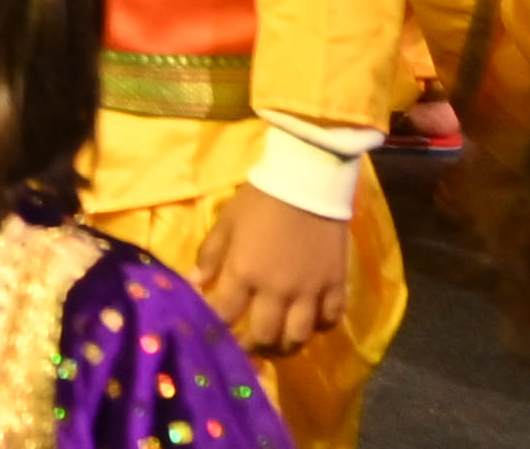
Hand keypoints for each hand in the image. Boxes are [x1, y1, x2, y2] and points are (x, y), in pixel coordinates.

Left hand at [194, 185, 354, 363]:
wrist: (307, 182)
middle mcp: (277, 290)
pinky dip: (321, 327)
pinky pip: (331, 320)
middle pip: (266, 336)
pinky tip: (312, 322)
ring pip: (299, 336)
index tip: (212, 335)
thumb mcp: (226, 222)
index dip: (216, 329)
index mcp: (245, 272)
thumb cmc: (260, 200)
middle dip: (254, 347)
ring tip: (279, 343)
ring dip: (287, 345)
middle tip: (249, 346)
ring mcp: (310, 291)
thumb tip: (193, 283)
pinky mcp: (336, 285)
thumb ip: (209, 255)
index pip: (225, 315)